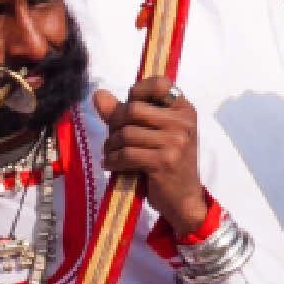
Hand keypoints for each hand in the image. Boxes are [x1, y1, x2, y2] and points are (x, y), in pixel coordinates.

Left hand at [94, 79, 208, 238]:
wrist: (183, 199)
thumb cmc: (166, 163)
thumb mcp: (153, 133)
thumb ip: (126, 112)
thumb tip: (98, 94)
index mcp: (184, 110)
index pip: (159, 84)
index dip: (138, 91)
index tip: (128, 108)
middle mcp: (183, 122)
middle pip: (134, 109)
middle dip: (115, 124)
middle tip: (113, 139)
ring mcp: (176, 142)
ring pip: (126, 133)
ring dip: (111, 146)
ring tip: (111, 154)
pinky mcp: (164, 161)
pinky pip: (126, 154)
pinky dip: (113, 161)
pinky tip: (112, 165)